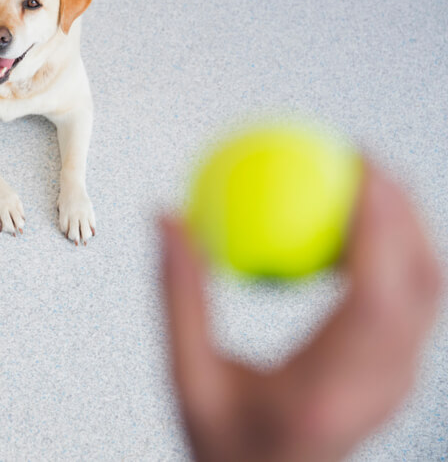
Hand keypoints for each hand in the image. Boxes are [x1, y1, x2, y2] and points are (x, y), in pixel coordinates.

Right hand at [160, 166, 441, 461]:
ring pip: (427, 288)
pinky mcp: (399, 375)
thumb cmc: (224, 443)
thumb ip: (179, 297)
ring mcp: (400, 382)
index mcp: (334, 385)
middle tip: (359, 155)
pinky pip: (409, 300)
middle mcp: (384, 384)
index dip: (379, 221)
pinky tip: (353, 230)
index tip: (355, 163)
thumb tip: (167, 218)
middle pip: (421, 280)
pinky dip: (392, 254)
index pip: (376, 293)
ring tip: (362, 181)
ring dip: (404, 226)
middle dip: (401, 206)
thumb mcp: (188, 377)